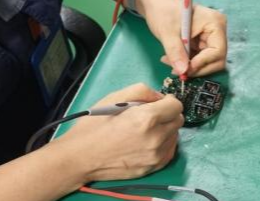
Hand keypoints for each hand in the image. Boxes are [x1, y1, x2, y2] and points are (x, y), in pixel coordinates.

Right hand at [60, 83, 183, 181]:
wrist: (81, 157)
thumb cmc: (95, 124)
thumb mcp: (115, 96)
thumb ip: (142, 91)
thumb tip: (160, 97)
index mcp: (147, 118)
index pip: (176, 105)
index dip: (167, 100)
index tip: (157, 102)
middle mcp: (156, 138)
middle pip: (178, 119)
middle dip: (167, 113)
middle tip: (150, 114)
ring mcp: (156, 156)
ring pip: (175, 135)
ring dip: (165, 129)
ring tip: (145, 129)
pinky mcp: (153, 168)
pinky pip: (169, 151)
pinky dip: (163, 143)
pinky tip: (146, 141)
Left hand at [136, 0, 227, 77]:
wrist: (155, 4)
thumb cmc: (163, 11)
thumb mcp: (167, 32)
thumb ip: (176, 52)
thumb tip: (183, 71)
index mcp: (214, 23)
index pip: (218, 51)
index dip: (203, 63)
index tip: (185, 69)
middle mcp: (217, 31)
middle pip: (216, 60)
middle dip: (196, 67)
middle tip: (176, 70)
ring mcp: (210, 37)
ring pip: (207, 62)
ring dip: (189, 67)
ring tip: (168, 62)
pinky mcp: (202, 43)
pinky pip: (199, 59)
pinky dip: (186, 63)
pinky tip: (171, 59)